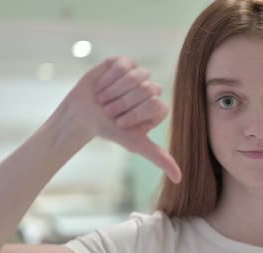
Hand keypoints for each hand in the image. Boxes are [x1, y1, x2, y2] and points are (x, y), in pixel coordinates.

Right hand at [60, 56, 181, 182]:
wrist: (83, 116)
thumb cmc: (110, 131)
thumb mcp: (135, 144)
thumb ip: (159, 157)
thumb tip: (179, 179)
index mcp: (158, 108)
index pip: (156, 104)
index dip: (135, 113)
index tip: (120, 123)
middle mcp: (152, 90)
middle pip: (147, 88)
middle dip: (124, 102)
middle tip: (109, 111)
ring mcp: (139, 74)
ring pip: (136, 76)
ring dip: (115, 90)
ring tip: (104, 99)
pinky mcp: (124, 62)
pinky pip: (123, 65)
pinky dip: (109, 78)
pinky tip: (101, 86)